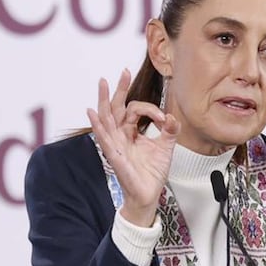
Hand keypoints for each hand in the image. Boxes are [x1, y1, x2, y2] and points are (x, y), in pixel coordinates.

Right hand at [86, 69, 180, 226]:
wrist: (149, 194)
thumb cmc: (152, 172)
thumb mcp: (165, 147)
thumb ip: (169, 131)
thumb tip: (172, 116)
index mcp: (130, 132)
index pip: (135, 110)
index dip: (150, 110)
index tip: (163, 118)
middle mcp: (120, 136)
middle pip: (115, 108)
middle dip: (118, 89)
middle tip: (122, 72)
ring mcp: (115, 145)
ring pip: (107, 119)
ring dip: (104, 100)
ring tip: (102, 83)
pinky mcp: (115, 156)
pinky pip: (104, 139)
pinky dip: (99, 126)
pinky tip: (93, 113)